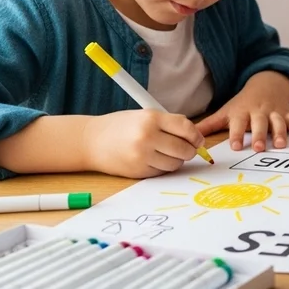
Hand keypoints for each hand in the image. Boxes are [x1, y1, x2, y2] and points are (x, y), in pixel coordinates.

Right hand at [83, 110, 204, 178]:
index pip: (186, 128)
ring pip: (176, 163)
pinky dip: (163, 167)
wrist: (91, 141)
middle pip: (184, 149)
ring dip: (177, 160)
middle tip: (186, 148)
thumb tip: (196, 136)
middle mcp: (147, 137)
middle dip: (190, 150)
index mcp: (151, 118)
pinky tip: (154, 159)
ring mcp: (142, 156)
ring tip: (166, 152)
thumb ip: (169, 123)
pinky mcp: (138, 171)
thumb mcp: (144, 116)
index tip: (198, 139)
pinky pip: (162, 172)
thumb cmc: (121, 126)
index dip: (196, 136)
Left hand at [196, 71, 288, 150]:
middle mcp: (258, 112)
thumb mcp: (225, 112)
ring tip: (281, 145)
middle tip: (259, 148)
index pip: (238, 124)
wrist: (266, 84)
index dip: (237, 134)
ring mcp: (274, 112)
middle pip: (259, 124)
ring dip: (280, 133)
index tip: (236, 146)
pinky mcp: (286, 112)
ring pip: (278, 122)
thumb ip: (208, 125)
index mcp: (242, 112)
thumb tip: (188, 135)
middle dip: (260, 135)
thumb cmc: (242, 104)